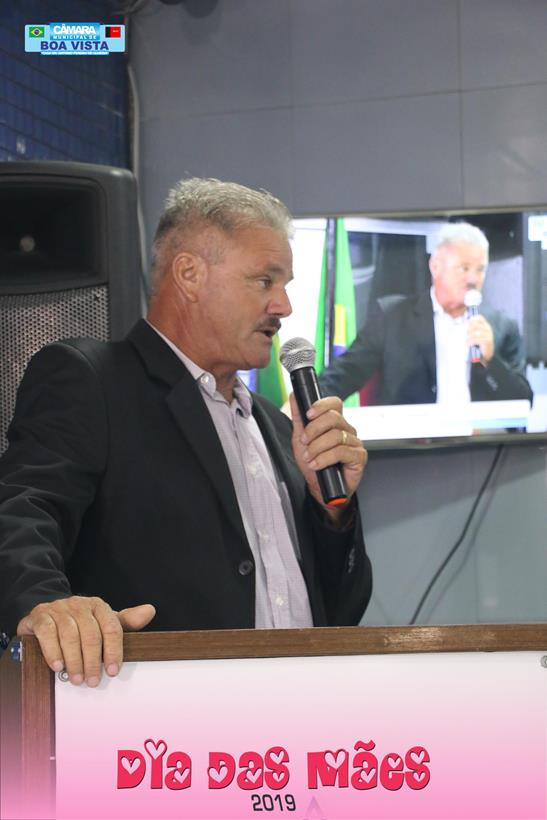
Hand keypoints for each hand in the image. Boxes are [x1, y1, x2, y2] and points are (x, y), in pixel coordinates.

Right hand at [16, 596, 155, 686]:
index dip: (114, 651)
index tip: (113, 671)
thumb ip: (124, 622)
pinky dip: (53, 651)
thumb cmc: (79, 623)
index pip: (111, 627)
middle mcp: (79, 604)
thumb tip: (149, 611)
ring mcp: (58, 608)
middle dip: (93, 661)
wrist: (47, 613)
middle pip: (90, 634)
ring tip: (77, 679)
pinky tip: (58, 667)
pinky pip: (47, 632)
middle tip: (93, 681)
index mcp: (98, 606)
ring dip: (74, 661)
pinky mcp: (40, 616)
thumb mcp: (102, 622)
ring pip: (69, 635)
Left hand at [289, 393, 366, 522]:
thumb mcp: (301, 439)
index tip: (308, 415)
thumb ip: (298, 418)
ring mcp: (355, 443)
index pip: (335, 404)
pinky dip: (324, 458)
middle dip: (314, 430)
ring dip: (317, 447)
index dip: (322, 405)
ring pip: (336, 436)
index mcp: (335, 423)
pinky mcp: (359, 457)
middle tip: (304, 442)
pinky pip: (341, 451)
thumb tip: (294, 395)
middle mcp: (347, 430)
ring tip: (309, 458)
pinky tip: (316, 465)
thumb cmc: (314, 464)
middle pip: (333, 418)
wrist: (320, 489)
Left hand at [468, 315, 493, 362]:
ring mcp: (488, 335)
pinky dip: (470, 341)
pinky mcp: (487, 341)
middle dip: (468, 330)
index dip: (472, 319)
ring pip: (475, 332)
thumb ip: (472, 329)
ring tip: (466, 341)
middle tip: (465, 335)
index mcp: (485, 326)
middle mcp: (488, 329)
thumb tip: (463, 323)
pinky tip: (468, 344)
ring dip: (468, 337)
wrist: (486, 355)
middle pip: (475, 325)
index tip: (466, 323)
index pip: (479, 318)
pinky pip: (476, 339)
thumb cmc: (479, 345)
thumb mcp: (476, 335)